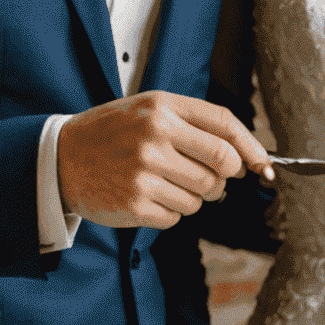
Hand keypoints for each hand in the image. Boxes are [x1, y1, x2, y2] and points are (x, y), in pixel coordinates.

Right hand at [58, 92, 273, 230]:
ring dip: (194, 196)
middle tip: (214, 179)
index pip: (225, 125)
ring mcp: (144, 172)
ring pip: (202, 196)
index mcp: (162, 108)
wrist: (60, 159)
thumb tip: (246, 157)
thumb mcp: (150, 111)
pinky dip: (171, 212)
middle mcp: (154, 136)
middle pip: (222, 164)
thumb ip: (195, 126)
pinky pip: (178, 216)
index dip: (252, 148)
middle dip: (225, 177)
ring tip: (165, 183)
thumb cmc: (113, 134)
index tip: (264, 166)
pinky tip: (148, 197)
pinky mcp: (136, 204)